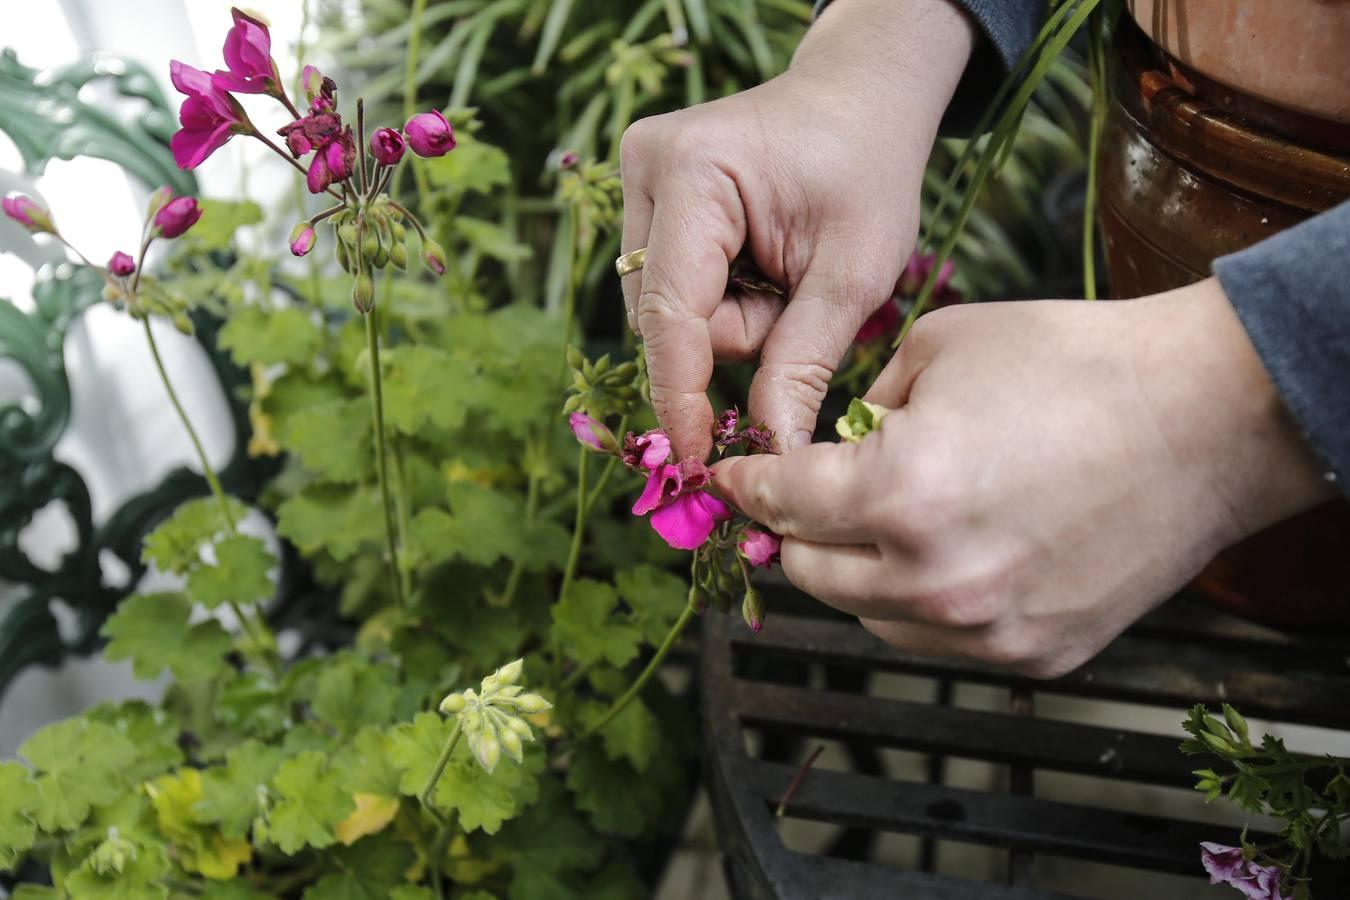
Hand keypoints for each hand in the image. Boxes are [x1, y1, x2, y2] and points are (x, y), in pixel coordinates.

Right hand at [618, 0, 975, 458]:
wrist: (861, 100)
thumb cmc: (868, 172)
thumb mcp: (853, 273)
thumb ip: (803, 364)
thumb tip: (772, 452)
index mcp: (694, 171)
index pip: (672, 312)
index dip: (681, 395)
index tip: (694, 461)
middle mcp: (644, 169)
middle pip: (665, 318)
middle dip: (733, 336)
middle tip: (796, 297)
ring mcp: (635, 180)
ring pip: (663, 312)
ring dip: (726, 321)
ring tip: (780, 273)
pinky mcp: (642, 197)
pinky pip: (668, 290)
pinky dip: (717, 301)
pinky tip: (755, 265)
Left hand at [714, 280, 1333, 676]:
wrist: (1207, 417)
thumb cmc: (1076, 364)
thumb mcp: (939, 347)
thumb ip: (864, 407)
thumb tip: (832, 443)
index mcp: (897, 494)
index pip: (781, 503)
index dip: (747, 484)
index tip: (731, 480)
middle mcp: (932, 579)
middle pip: (809, 573)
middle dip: (792, 530)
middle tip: (800, 498)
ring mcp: (984, 630)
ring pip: (867, 616)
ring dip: (854, 570)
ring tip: (880, 521)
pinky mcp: (1032, 655)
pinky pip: (935, 640)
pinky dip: (917, 601)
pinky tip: (942, 553)